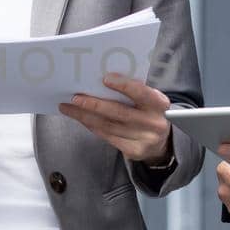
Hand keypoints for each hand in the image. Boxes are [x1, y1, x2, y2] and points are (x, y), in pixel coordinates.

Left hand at [58, 74, 173, 164]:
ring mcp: (144, 139)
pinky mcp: (134, 151)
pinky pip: (107, 136)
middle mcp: (153, 122)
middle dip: (94, 104)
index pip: (141, 92)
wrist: (161, 141)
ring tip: (69, 107)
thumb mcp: (148, 99)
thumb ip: (132, 91)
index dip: (123, 85)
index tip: (105, 79)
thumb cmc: (148, 112)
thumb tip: (101, 81)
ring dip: (85, 116)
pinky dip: (92, 126)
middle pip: (119, 113)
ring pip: (109, 126)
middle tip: (75, 98)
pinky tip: (81, 118)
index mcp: (159, 103)